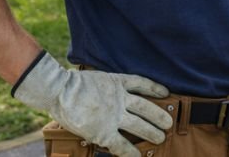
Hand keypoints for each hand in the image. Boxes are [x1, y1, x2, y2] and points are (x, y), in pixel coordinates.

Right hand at [13, 52, 173, 156]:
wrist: (60, 91)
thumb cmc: (69, 84)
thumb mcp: (94, 78)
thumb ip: (103, 86)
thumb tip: (102, 91)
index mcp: (116, 83)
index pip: (141, 84)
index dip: (155, 88)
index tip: (165, 92)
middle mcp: (120, 99)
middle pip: (146, 107)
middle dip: (159, 116)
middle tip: (168, 123)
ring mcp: (114, 115)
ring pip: (139, 124)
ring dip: (152, 132)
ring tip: (161, 138)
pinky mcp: (104, 131)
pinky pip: (121, 144)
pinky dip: (130, 152)